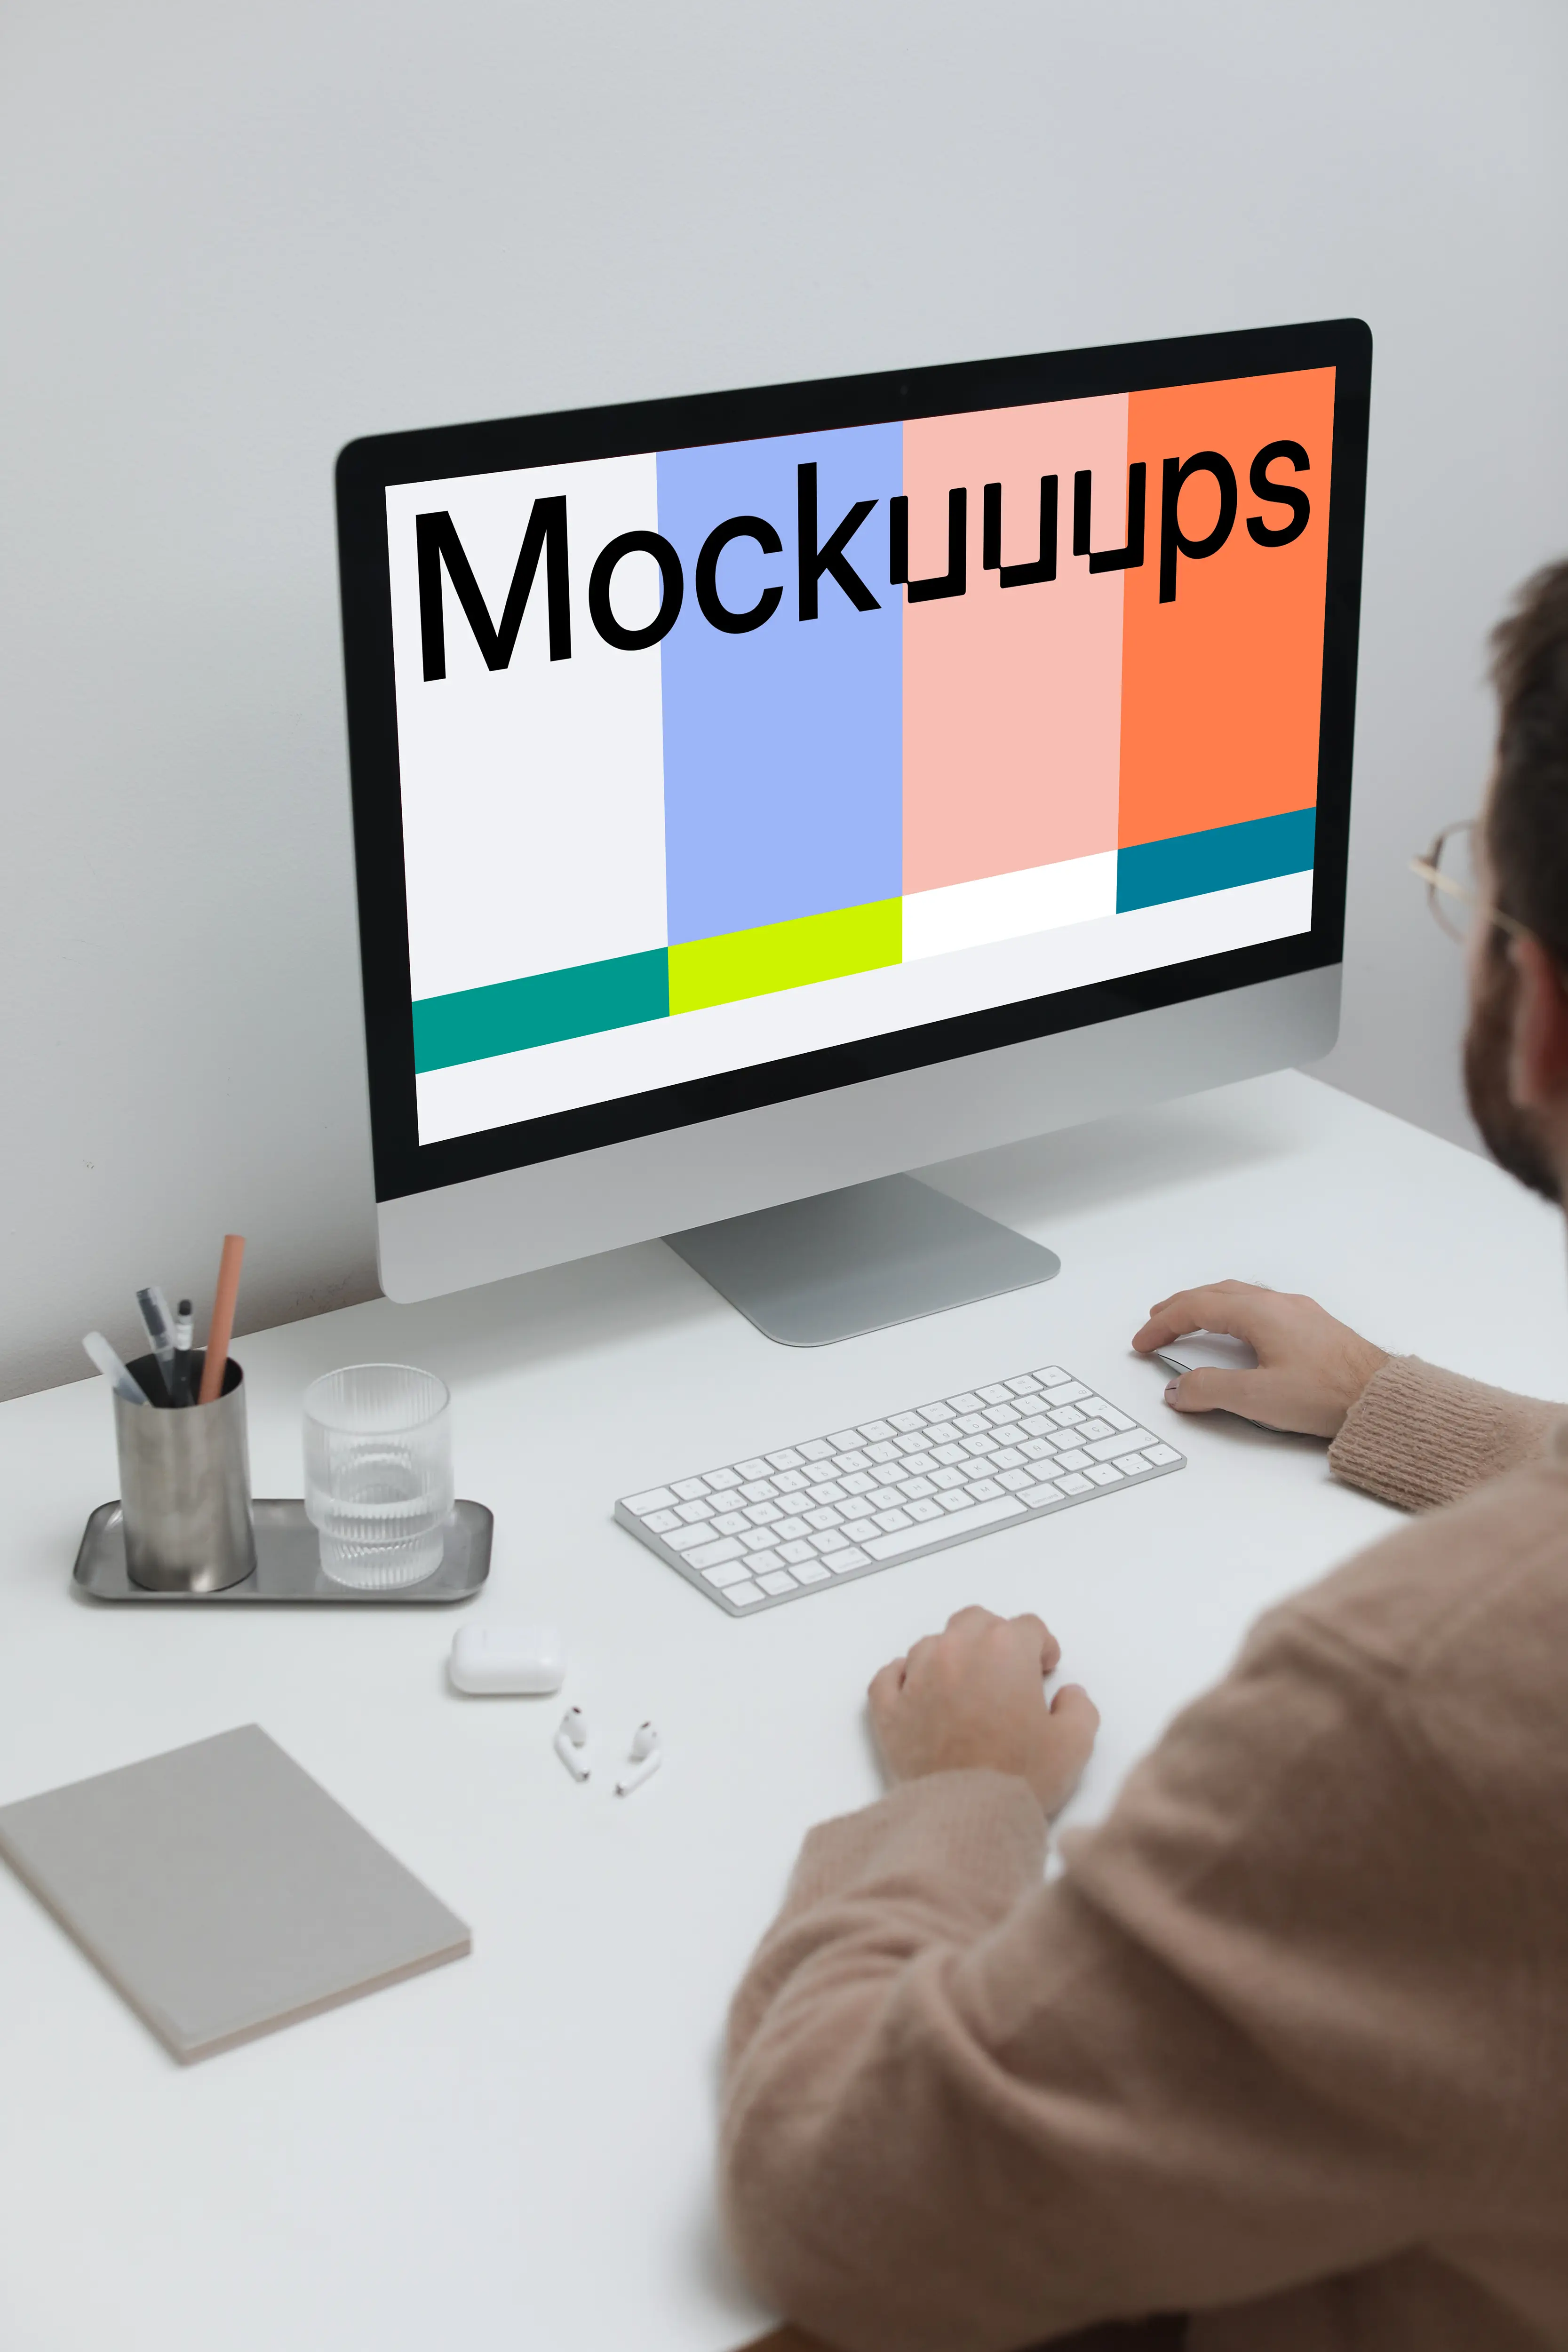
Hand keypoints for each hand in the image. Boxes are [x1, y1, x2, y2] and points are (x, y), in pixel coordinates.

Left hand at [868, 1606, 1098, 1816]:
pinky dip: (902, 1678)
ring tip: (966, 1689)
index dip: (1041, 1647)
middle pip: (976, 1622)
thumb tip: (1068, 1695)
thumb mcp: (1074, 1744)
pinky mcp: (889, 1709)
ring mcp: (917, 1677)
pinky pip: (888, 1676)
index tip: (1044, 1669)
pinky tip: (917, 1693)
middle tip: (1007, 1672)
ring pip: (933, 1644)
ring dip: (952, 1657)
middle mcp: (956, 1650)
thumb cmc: (1020, 1776)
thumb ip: (1080, 1708)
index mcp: (1004, 1649)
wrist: (967, 1816)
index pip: (1028, 1627)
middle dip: (995, 1639)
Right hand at [1131, 1279, 1388, 1437]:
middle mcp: (1279, 1304)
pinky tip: (1239, 1329)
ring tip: (1191, 1319)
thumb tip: (1178, 1389)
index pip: (1196, 1308)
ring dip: (1208, 1305)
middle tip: (1157, 1320)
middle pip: (1216, 1293)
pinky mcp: (1314, 1327)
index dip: (1163, 1324)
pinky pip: (1261, 1306)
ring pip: (1241, 1296)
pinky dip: (1233, 1311)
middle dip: (1181, 1306)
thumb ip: (1210, 1390)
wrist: (1382, 1397)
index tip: (1143, 1341)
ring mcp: (1299, 1313)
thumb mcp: (1257, 1398)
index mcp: (1260, 1313)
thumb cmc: (1329, 1393)